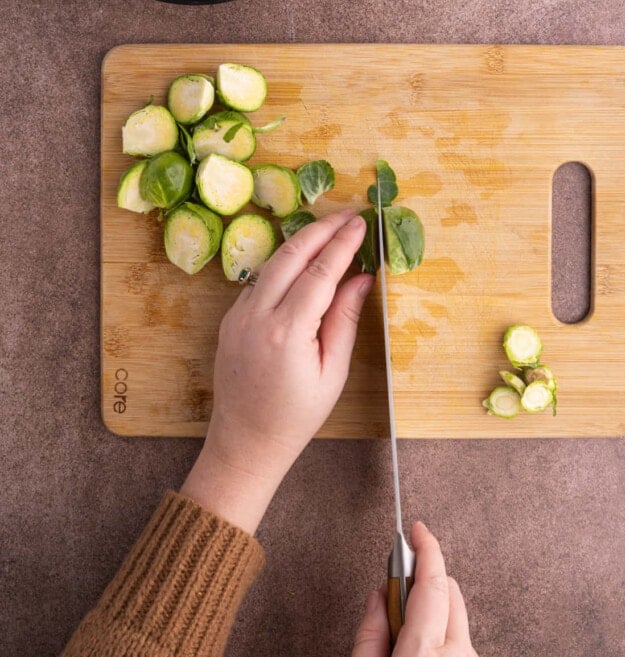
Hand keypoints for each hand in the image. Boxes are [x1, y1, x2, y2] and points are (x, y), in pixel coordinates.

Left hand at [182, 208, 372, 532]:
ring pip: (271, 263)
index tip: (361, 223)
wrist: (244, 442)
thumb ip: (345, 320)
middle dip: (321, 229)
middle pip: (291, 255)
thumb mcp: (332, 372)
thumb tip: (362, 278)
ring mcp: (237, 315)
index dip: (343, 244)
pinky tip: (303, 259)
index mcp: (286, 332)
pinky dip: (283, 264)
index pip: (320, 272)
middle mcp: (256, 316)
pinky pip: (259, 281)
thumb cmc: (296, 416)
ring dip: (300, 242)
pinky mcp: (230, 319)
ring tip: (329, 228)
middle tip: (347, 214)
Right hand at [346, 522, 494, 656]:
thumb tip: (378, 598)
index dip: (426, 550)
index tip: (418, 531)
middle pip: (450, 596)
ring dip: (435, 625)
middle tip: (396, 607)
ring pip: (457, 625)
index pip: (431, 585)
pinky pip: (466, 653)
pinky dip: (447, 651)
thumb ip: (369, 639)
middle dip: (425, 589)